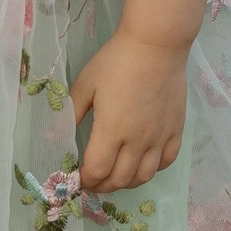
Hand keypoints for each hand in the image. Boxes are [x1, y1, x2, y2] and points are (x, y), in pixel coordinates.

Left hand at [68, 29, 187, 193]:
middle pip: (120, 179)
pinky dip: (153, 169)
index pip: (97, 170)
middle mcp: (137, 141)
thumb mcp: (85, 84)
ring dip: (127, 183)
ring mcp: (160, 137)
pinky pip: (167, 161)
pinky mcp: (176, 130)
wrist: (155, 45)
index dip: (86, 180)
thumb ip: (71, 112)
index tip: (78, 178)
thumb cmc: (116, 61)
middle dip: (103, 186)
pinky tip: (142, 164)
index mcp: (111, 130)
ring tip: (115, 177)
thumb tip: (54, 136)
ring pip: (145, 176)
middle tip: (93, 182)